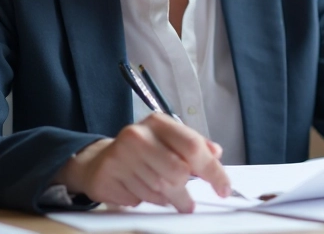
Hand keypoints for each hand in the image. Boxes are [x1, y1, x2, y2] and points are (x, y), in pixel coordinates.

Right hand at [52, 113, 230, 211]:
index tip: (223, 188)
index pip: (193, 147)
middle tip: (187, 200)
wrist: (99, 160)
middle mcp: (137, 136)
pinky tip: (140, 188)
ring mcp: (120, 157)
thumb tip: (216, 153)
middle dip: (185, 191)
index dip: (213, 171)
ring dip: (167, 198)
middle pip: (178, 173)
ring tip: (160, 190)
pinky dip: (146, 200)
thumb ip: (195, 145)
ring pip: (160, 191)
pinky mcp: (107, 178)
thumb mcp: (169, 139)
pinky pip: (140, 200)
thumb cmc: (141, 150)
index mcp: (157, 122)